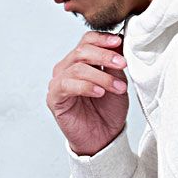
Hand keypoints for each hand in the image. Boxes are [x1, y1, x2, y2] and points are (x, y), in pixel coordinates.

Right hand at [47, 31, 128, 155]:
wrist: (103, 138)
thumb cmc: (108, 111)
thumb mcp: (118, 84)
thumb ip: (115, 66)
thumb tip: (119, 44)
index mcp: (81, 61)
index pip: (87, 40)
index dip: (102, 39)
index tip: (119, 42)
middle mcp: (67, 68)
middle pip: (81, 51)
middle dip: (104, 56)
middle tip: (122, 64)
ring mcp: (59, 82)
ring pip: (77, 68)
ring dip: (101, 76)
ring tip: (118, 88)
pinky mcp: (54, 98)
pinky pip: (67, 85)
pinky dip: (86, 86)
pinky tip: (100, 93)